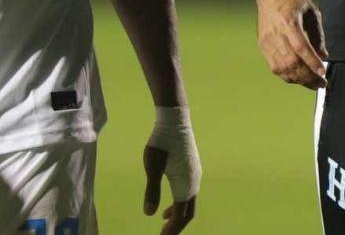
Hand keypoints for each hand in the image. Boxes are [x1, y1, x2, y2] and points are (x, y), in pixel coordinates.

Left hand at [143, 106, 200, 233]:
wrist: (175, 120)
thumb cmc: (161, 142)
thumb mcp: (152, 166)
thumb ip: (152, 190)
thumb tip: (149, 214)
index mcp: (185, 184)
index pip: (181, 215)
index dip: (172, 230)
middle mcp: (194, 181)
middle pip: (188, 212)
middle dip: (176, 227)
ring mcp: (194, 175)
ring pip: (189, 203)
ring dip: (178, 216)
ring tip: (164, 226)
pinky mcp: (192, 170)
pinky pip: (188, 194)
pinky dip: (179, 205)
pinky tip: (166, 208)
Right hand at [252, 0, 327, 88]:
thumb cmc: (293, 0)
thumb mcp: (311, 11)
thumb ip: (318, 35)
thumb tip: (324, 56)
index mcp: (289, 22)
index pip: (301, 47)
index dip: (312, 62)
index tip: (323, 73)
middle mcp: (276, 34)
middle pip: (291, 61)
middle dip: (307, 76)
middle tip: (321, 83)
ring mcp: (267, 42)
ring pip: (281, 68)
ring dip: (298, 79)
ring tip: (312, 84)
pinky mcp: (262, 46)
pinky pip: (274, 67)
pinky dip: (287, 76)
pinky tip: (298, 79)